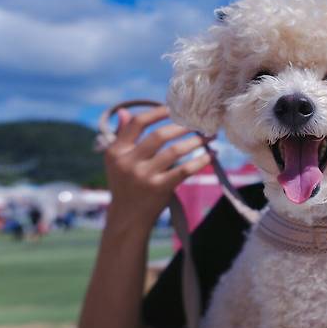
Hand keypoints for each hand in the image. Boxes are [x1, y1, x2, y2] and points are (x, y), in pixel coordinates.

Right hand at [103, 106, 210, 237]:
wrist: (127, 218)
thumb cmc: (125, 184)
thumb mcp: (115, 161)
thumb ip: (121, 136)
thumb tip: (124, 112)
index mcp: (116, 151)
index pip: (138, 123)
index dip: (157, 112)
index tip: (175, 109)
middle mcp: (128, 162)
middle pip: (160, 135)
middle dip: (183, 127)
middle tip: (199, 123)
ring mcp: (144, 176)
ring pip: (175, 151)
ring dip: (195, 141)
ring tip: (209, 137)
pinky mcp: (159, 189)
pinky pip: (185, 170)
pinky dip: (200, 161)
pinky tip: (211, 155)